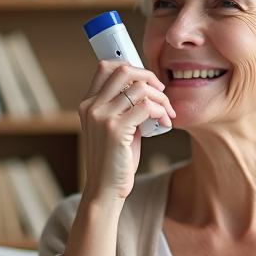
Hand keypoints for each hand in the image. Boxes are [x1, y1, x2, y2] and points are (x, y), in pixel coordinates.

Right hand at [77, 60, 174, 203]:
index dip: (131, 67)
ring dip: (161, 97)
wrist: (105, 189)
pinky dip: (161, 111)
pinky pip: (147, 107)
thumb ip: (124, 108)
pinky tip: (165, 123)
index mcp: (88, 104)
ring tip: (167, 112)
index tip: (147, 82)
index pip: (106, 67)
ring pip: (139, 88)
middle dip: (149, 76)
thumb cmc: (114, 161)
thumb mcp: (114, 128)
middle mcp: (92, 107)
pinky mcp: (116, 130)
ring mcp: (102, 117)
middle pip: (123, 70)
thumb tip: (148, 90)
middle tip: (161, 91)